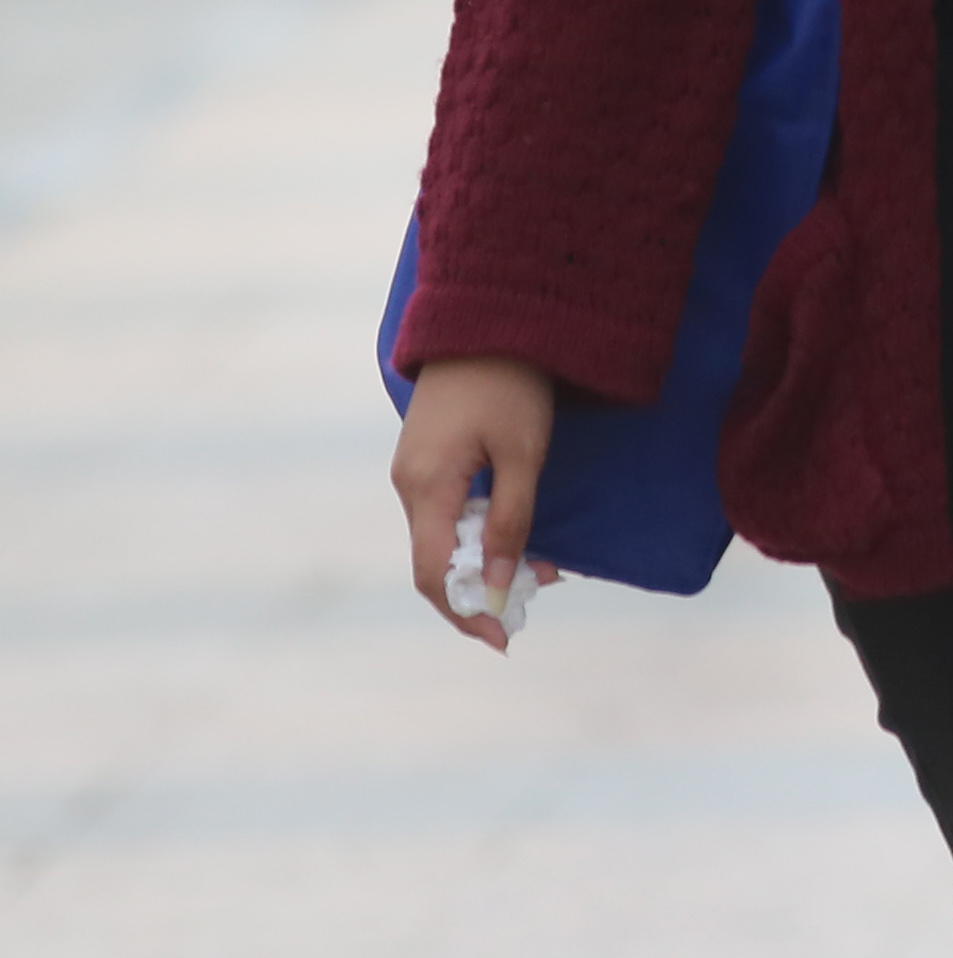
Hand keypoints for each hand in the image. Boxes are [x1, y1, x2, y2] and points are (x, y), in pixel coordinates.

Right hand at [391, 356, 555, 650]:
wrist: (488, 319)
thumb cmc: (511, 383)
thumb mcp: (524, 452)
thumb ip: (511, 518)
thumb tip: (497, 582)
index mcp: (425, 486)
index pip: (435, 573)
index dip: (465, 610)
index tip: (502, 638)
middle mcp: (409, 485)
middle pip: (435, 563)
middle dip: (479, 592)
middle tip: (528, 608)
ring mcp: (414, 472)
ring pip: (442, 540)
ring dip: (483, 564)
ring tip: (539, 574)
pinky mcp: (428, 461)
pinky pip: (446, 516)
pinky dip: (477, 536)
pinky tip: (515, 539)